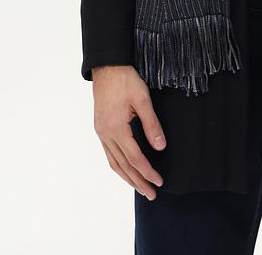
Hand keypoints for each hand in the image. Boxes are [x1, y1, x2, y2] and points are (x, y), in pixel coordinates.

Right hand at [92, 64, 166, 199]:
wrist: (107, 66)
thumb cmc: (125, 80)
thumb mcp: (142, 98)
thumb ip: (151, 124)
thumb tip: (161, 146)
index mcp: (116, 128)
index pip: (135, 157)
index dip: (148, 171)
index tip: (159, 181)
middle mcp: (106, 134)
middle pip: (123, 165)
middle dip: (137, 182)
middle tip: (151, 194)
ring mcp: (101, 132)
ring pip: (114, 162)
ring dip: (127, 177)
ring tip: (140, 187)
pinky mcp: (100, 128)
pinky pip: (109, 153)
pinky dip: (118, 165)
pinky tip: (126, 169)